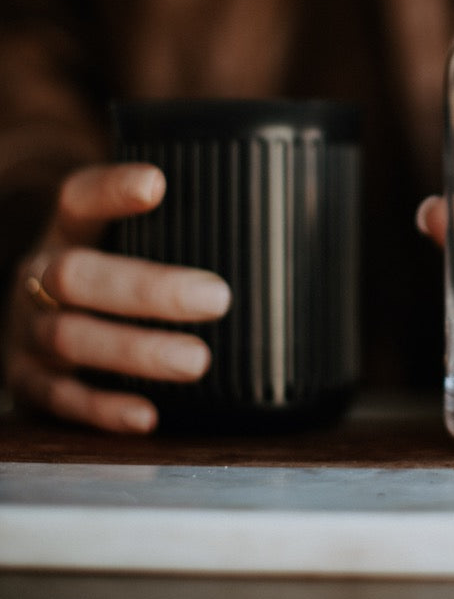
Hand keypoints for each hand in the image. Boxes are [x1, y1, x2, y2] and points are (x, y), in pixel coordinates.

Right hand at [3, 163, 231, 432]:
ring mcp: (28, 331)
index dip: (112, 190)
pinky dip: (104, 408)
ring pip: (72, 337)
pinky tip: (147, 414)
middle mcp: (38, 276)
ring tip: (197, 360)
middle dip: (147, 288)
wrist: (27, 317)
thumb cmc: (99, 269)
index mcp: (65, 230)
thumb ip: (173, 225)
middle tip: (215, 299)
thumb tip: (280, 214)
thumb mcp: (115, 237)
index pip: (80, 198)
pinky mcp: (27, 383)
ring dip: (136, 350)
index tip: (157, 184)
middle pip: (77, 275)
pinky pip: (62, 398)